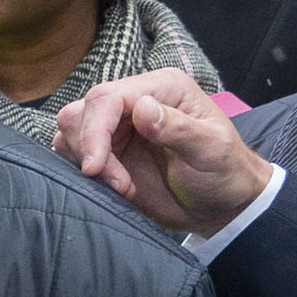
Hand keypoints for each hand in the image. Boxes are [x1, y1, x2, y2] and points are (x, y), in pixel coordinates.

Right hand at [52, 68, 273, 236]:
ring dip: (87, 162)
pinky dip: (85, 173)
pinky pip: (74, 153)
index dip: (94, 130)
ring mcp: (119, 127)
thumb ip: (179, 129)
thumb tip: (141, 108)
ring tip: (121, 186)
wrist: (220, 206)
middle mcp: (135, 101)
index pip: (108, 97)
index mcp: (163, 89)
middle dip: (88, 148)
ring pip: (71, 131)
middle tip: (115, 181)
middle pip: (82, 111)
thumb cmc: (225, 173)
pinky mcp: (108, 151)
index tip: (95, 166)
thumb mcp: (212, 150)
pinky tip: (116, 187)